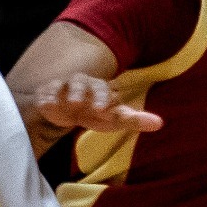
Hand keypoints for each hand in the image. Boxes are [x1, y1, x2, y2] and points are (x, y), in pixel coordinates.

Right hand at [31, 74, 163, 134]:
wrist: (65, 109)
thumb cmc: (93, 112)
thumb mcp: (112, 119)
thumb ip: (134, 120)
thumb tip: (160, 123)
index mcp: (99, 88)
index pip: (104, 89)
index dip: (105, 98)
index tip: (104, 110)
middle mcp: (82, 84)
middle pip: (83, 83)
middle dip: (84, 92)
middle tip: (83, 104)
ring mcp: (63, 87)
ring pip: (63, 84)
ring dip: (65, 92)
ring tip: (67, 103)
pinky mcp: (47, 93)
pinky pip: (45, 93)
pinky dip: (46, 98)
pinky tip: (46, 105)